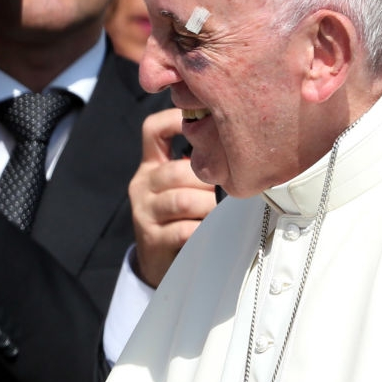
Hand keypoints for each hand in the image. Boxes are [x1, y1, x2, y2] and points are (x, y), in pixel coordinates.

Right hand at [129, 108, 216, 287]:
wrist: (158, 262)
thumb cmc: (179, 217)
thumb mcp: (181, 187)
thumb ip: (196, 166)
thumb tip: (238, 146)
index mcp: (151, 166)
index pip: (153, 130)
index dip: (174, 119)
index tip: (198, 122)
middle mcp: (143, 185)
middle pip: (177, 171)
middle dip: (209, 182)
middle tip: (228, 191)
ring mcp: (144, 212)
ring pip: (183, 200)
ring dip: (209, 207)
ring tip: (220, 213)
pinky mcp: (152, 238)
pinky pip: (184, 229)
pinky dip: (203, 230)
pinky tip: (211, 231)